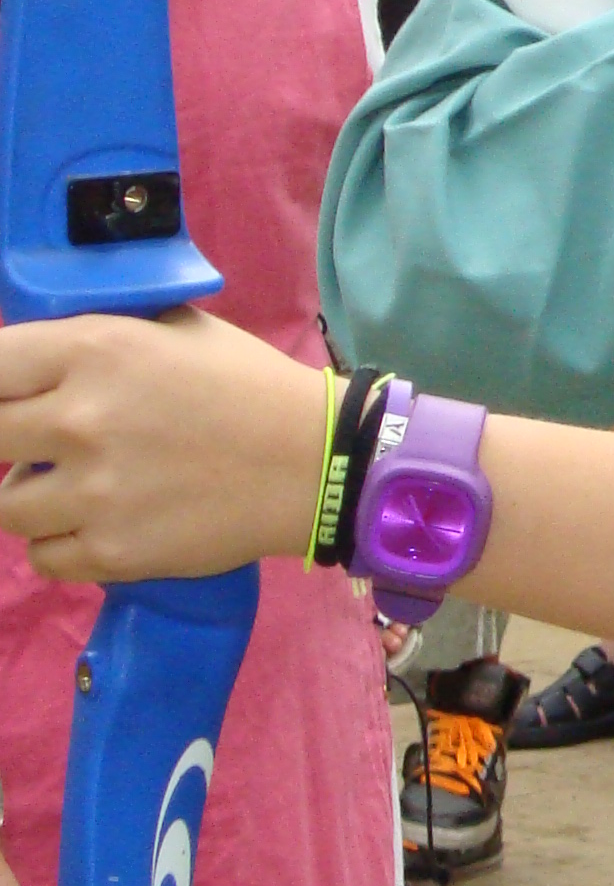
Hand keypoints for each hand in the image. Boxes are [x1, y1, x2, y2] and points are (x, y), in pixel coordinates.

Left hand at [0, 307, 324, 581]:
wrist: (311, 462)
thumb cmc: (246, 384)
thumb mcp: (175, 329)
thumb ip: (100, 336)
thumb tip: (36, 354)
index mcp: (95, 349)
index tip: (10, 395)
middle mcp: (81, 420)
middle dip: (11, 438)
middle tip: (40, 442)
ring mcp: (92, 493)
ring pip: (5, 505)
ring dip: (32, 495)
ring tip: (73, 487)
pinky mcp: (110, 553)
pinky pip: (42, 556)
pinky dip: (61, 543)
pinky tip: (96, 523)